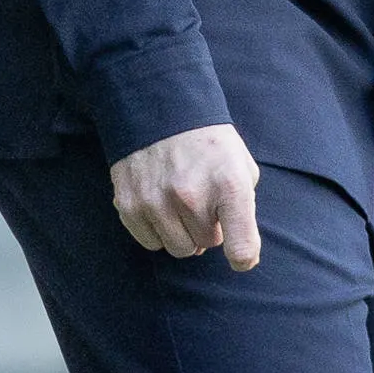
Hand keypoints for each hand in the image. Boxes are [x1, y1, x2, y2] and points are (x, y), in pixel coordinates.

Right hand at [110, 123, 261, 269]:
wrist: (161, 113)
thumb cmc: (209, 145)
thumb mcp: (241, 165)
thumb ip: (243, 206)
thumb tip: (240, 251)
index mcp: (228, 184)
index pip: (240, 242)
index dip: (243, 257)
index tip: (242, 259)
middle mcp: (192, 197)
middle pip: (206, 245)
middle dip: (209, 229)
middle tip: (206, 204)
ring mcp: (158, 203)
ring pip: (179, 249)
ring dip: (184, 233)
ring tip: (184, 204)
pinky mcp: (130, 206)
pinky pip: (151, 243)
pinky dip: (160, 231)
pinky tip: (162, 205)